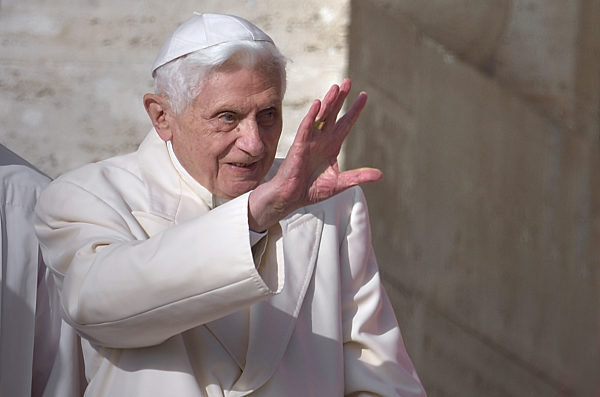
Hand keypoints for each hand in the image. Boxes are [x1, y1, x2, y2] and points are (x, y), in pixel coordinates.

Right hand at [248, 78, 381, 230]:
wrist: (291, 198)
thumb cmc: (312, 190)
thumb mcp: (340, 183)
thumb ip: (358, 176)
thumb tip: (380, 175)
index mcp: (332, 146)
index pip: (346, 123)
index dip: (355, 110)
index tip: (364, 95)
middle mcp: (322, 139)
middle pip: (333, 113)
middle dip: (341, 98)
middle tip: (348, 81)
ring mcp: (310, 141)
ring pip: (320, 116)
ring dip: (328, 102)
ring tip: (336, 88)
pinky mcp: (299, 146)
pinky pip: (306, 128)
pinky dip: (312, 116)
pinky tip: (318, 104)